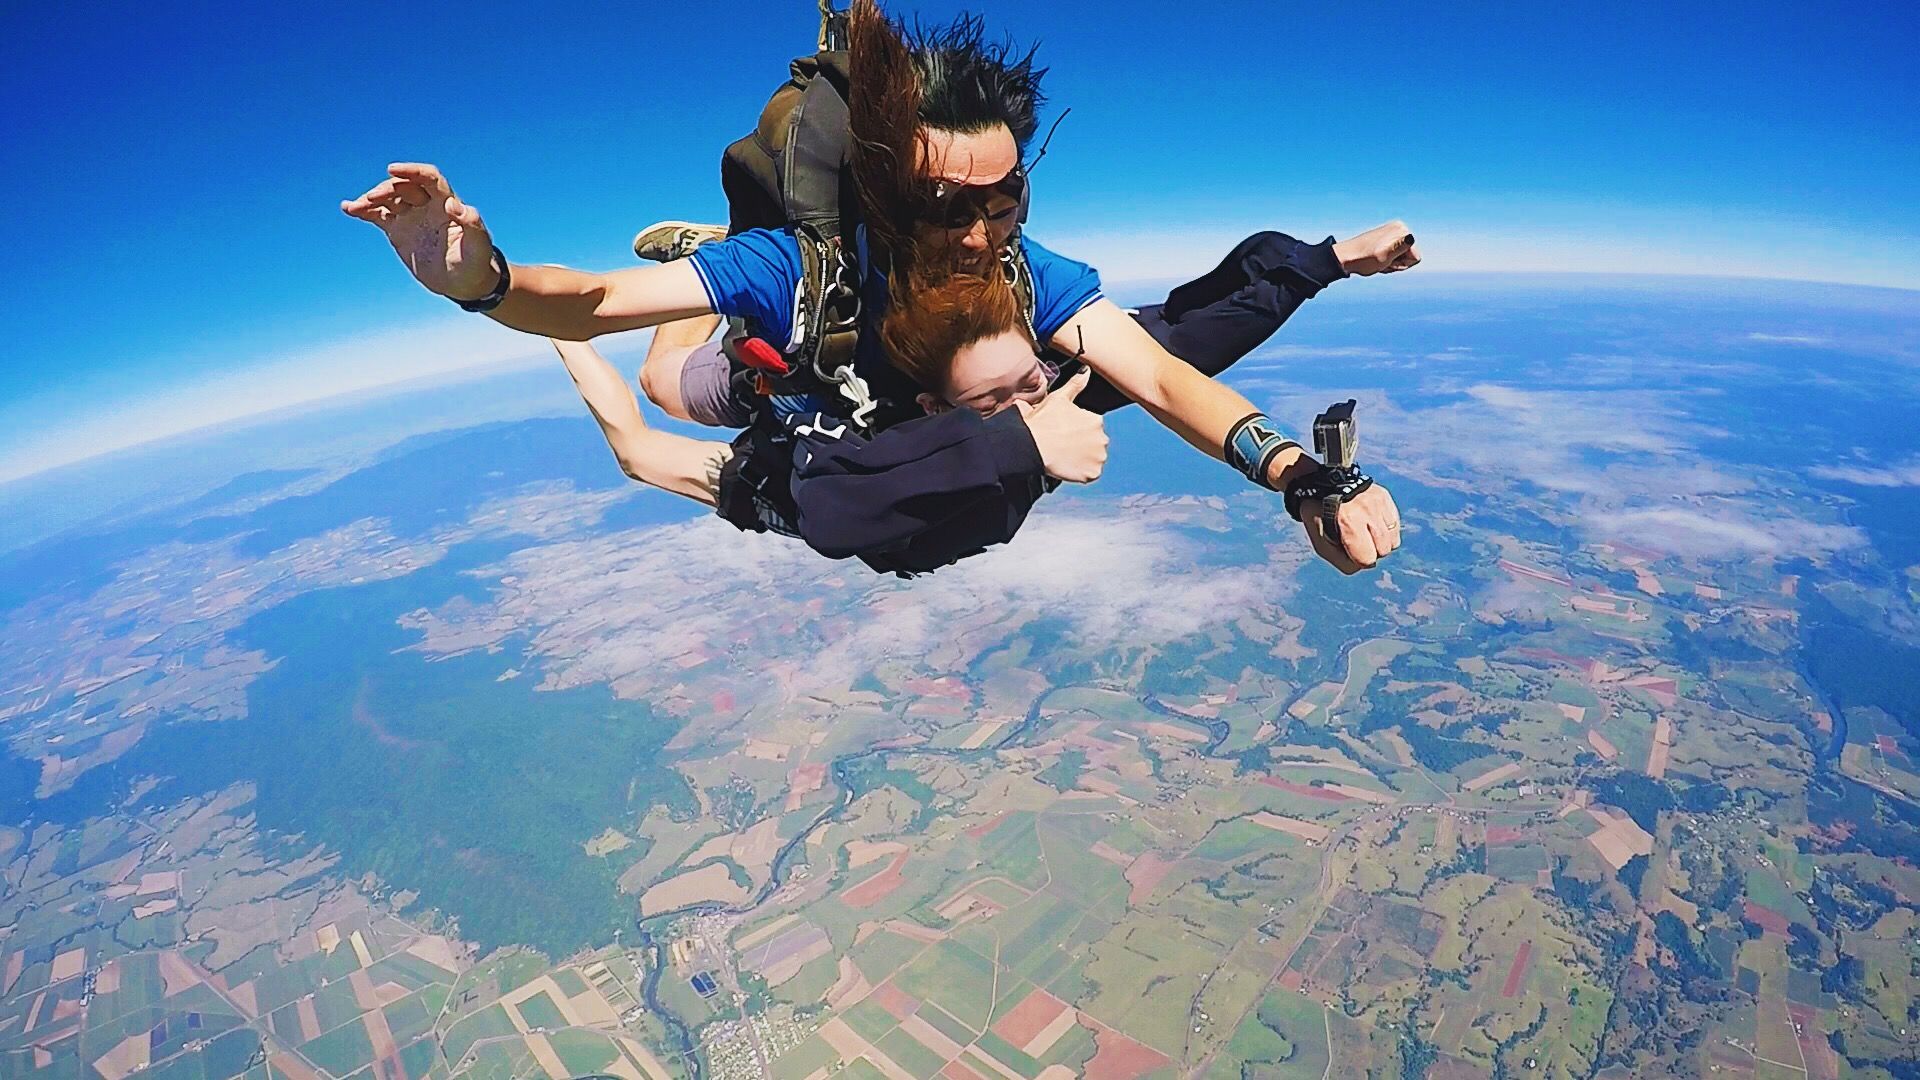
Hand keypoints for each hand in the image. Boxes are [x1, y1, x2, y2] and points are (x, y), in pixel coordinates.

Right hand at [341, 163, 499, 301]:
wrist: (463, 282)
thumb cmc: (475, 263)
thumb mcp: (479, 246)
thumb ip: (471, 224)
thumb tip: (454, 204)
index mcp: (446, 203)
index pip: (428, 177)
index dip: (411, 170)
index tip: (391, 169)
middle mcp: (427, 204)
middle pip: (403, 186)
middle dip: (386, 189)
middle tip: (372, 199)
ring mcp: (411, 216)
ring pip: (388, 199)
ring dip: (371, 199)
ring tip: (356, 207)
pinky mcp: (398, 229)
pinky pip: (378, 215)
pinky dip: (363, 211)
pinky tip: (348, 208)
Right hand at [1014, 370, 1107, 482]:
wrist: (1032, 445)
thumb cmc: (1043, 422)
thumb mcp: (1059, 398)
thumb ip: (1076, 384)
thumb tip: (1086, 370)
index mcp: (1096, 420)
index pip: (1091, 427)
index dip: (1076, 430)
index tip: (1064, 432)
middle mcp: (1102, 438)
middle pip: (1094, 443)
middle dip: (1082, 445)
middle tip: (1063, 445)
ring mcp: (1098, 457)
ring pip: (1094, 458)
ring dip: (1083, 459)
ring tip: (1065, 456)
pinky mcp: (1092, 473)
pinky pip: (1090, 474)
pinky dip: (1081, 472)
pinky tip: (1068, 466)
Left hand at [1302, 482, 1402, 573]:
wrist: (1321, 486)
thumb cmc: (1321, 521)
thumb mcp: (1322, 545)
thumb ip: (1344, 562)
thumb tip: (1368, 565)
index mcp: (1348, 522)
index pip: (1368, 558)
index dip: (1359, 560)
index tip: (1351, 551)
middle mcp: (1366, 510)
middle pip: (1384, 550)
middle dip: (1372, 551)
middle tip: (1359, 542)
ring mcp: (1377, 502)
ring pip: (1393, 540)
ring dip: (1381, 543)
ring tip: (1367, 534)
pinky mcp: (1384, 496)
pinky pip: (1395, 525)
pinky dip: (1387, 530)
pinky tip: (1373, 524)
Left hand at [1333, 220, 1419, 275]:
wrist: (1346, 257)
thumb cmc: (1364, 259)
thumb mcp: (1384, 256)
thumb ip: (1400, 247)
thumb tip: (1411, 237)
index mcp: (1402, 230)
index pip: (1416, 257)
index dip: (1402, 264)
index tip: (1388, 262)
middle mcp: (1399, 228)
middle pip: (1410, 256)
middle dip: (1397, 263)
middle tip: (1381, 262)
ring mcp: (1393, 232)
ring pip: (1403, 257)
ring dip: (1392, 263)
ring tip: (1378, 261)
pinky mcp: (1387, 238)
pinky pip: (1395, 255)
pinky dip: (1388, 260)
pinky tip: (1376, 259)